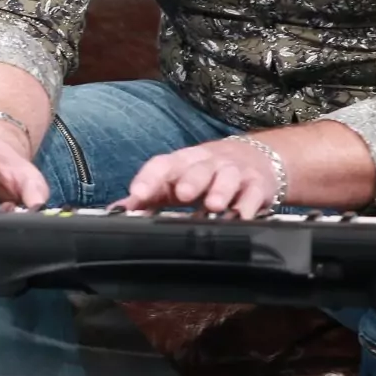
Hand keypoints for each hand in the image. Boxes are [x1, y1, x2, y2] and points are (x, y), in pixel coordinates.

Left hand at [118, 138, 279, 215]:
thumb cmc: (207, 174)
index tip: (137, 194)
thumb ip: (150, 196)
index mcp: (184, 161)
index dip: (149, 178)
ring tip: (213, 206)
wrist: (255, 159)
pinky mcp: (258, 186)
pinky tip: (241, 216)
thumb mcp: (178, 180)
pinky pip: (253, 194)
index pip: (163, 164)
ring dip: (221, 190)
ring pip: (228, 177)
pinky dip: (247, 205)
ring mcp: (234, 172)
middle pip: (198, 168)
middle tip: (182, 195)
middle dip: (190, 180)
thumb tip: (118, 211)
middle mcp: (209, 163)